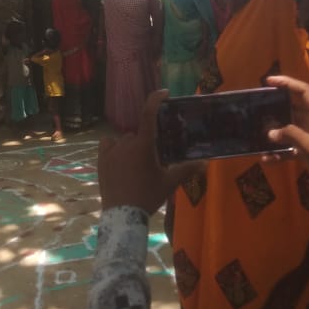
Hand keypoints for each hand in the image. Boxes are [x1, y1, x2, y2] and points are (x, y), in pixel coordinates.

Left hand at [98, 90, 204, 213]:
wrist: (122, 214)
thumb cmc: (147, 196)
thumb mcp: (169, 183)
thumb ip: (186, 169)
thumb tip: (206, 163)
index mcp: (144, 145)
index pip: (149, 114)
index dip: (156, 99)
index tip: (164, 93)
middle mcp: (126, 143)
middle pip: (139, 134)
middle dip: (147, 143)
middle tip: (152, 161)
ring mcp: (111, 151)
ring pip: (124, 140)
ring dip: (131, 147)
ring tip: (136, 167)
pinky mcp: (101, 159)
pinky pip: (108, 144)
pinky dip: (114, 148)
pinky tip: (120, 159)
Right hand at [265, 75, 308, 201]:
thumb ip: (292, 136)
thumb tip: (270, 132)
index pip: (303, 92)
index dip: (287, 83)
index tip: (269, 81)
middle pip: (293, 106)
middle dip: (276, 104)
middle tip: (258, 103)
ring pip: (288, 127)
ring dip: (275, 129)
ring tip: (257, 129)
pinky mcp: (306, 151)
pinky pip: (288, 146)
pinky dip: (278, 151)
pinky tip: (267, 158)